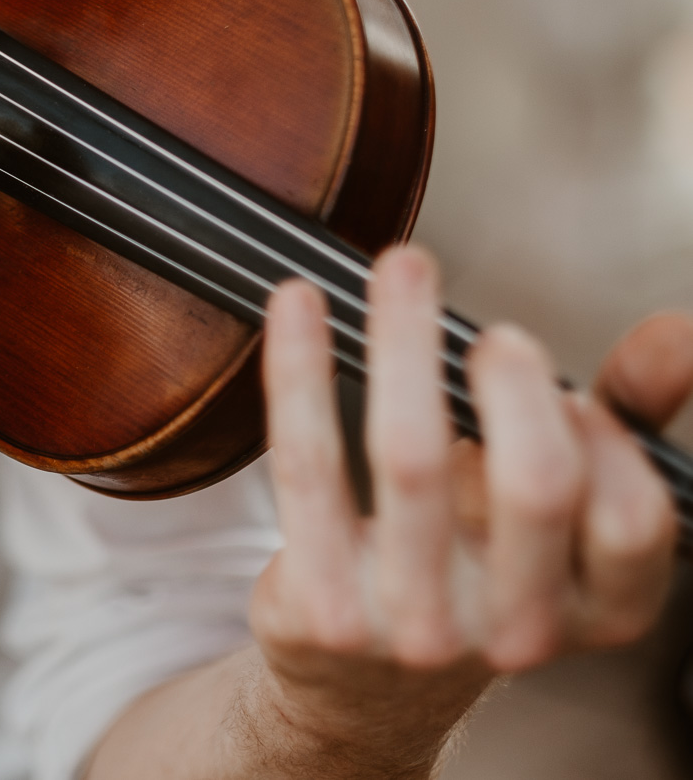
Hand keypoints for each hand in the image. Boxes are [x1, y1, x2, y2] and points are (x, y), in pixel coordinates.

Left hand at [248, 247, 691, 772]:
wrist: (359, 683)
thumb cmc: (471, 569)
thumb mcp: (559, 510)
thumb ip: (623, 421)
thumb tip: (679, 333)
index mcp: (594, 611)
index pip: (632, 519)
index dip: (605, 441)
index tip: (568, 390)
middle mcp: (512, 631)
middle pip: (536, 485)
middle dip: (517, 382)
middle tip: (495, 333)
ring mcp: (411, 626)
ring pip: (411, 458)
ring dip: (404, 341)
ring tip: (402, 270)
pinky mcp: (320, 606)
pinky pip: (309, 465)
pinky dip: (302, 370)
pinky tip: (298, 305)